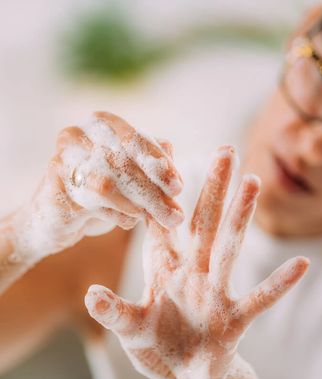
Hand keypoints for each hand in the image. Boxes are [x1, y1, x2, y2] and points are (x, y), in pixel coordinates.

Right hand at [5, 111, 183, 266]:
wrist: (58, 216)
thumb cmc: (102, 192)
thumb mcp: (132, 174)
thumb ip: (152, 162)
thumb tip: (170, 150)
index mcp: (101, 123)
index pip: (135, 140)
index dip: (158, 165)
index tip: (177, 188)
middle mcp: (78, 135)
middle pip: (124, 163)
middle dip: (154, 192)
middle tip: (174, 215)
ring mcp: (61, 160)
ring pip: (108, 185)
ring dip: (138, 206)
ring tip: (154, 220)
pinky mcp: (53, 188)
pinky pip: (91, 204)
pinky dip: (117, 215)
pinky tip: (128, 221)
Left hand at [85, 146, 308, 378]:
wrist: (185, 377)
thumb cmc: (158, 347)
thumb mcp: (131, 330)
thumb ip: (115, 312)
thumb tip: (91, 294)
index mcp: (165, 270)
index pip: (161, 222)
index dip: (158, 190)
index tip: (164, 153)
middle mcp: (192, 273)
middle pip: (203, 223)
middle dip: (212, 188)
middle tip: (225, 151)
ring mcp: (215, 293)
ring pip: (229, 248)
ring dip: (241, 217)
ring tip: (252, 184)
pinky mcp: (234, 319)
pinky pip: (260, 298)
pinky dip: (280, 283)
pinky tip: (302, 264)